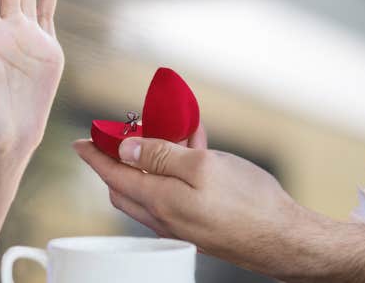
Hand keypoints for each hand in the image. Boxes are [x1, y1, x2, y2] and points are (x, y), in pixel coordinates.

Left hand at [73, 135, 322, 272]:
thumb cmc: (249, 203)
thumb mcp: (202, 166)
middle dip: (120, 156)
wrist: (283, 239)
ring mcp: (182, 222)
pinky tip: (194, 145)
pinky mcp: (199, 223)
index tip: (80, 142)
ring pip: (152, 186)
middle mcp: (164, 216)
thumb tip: (125, 148)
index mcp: (159, 201)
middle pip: (127, 183)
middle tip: (124, 131)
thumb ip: (160, 155)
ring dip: (153, 157)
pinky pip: (176, 192)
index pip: (113, 174)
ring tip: (167, 127)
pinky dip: (176, 167)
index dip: (95, 154)